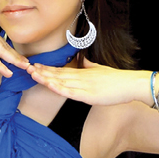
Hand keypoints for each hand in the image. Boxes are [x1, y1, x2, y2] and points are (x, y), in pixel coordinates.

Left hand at [24, 59, 147, 107]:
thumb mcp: (100, 70)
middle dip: (42, 72)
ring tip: (33, 74)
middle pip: (58, 74)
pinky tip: (50, 86)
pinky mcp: (89, 95)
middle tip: (27, 68)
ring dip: (46, 79)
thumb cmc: (117, 79)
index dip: (47, 68)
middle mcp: (81, 77)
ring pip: (61, 82)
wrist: (131, 84)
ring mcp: (84, 86)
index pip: (62, 70)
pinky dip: (59, 89)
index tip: (35, 65)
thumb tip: (85, 62)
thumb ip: (91, 66)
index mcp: (83, 72)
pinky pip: (71, 92)